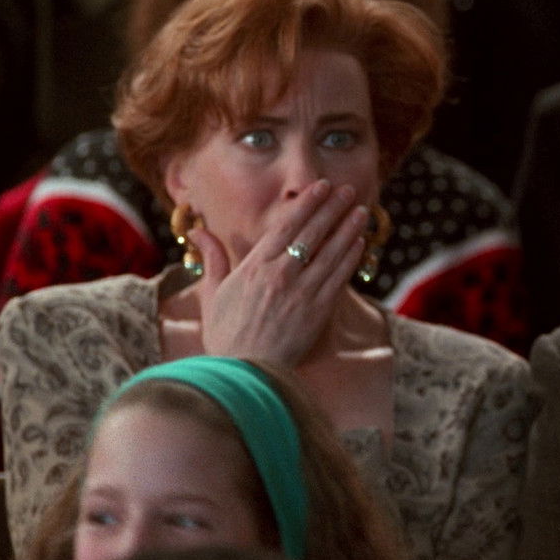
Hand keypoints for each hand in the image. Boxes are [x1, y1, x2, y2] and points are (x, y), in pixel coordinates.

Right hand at [189, 179, 368, 365]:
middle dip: (332, 208)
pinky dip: (350, 258)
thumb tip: (198, 231)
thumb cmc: (225, 335)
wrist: (243, 372)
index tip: (321, 187)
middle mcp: (279, 274)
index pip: (286, 226)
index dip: (307, 204)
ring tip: (360, 210)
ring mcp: (301, 292)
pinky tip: (360, 243)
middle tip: (347, 190)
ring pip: (330, 252)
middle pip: (312, 233)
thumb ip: (213, 258)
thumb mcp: (212, 293)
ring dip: (347, 229)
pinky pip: (338, 278)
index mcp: (254, 267)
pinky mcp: (318, 312)